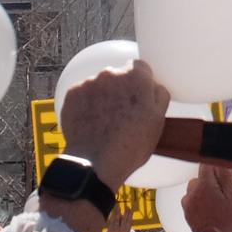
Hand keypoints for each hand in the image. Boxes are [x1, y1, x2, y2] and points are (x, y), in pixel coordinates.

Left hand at [60, 62, 167, 191]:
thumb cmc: (130, 145)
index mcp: (136, 77)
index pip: (141, 68)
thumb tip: (153, 85)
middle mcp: (111, 73)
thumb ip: (159, 95)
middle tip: (123, 113)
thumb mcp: (158, 121)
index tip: (139, 97)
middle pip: (119, 75)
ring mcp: (89, 83)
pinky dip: (86, 104)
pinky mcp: (72, 94)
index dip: (141, 83)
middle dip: (121, 90)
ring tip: (105, 121)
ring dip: (103, 96)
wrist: (95, 163)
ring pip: (100, 84)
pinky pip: (83, 94)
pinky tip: (91, 122)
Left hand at [180, 164, 231, 231]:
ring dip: (208, 192)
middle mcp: (192, 192)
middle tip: (227, 193)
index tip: (227, 175)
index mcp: (203, 185)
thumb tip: (222, 161)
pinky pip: (195, 199)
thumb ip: (226, 175)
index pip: (208, 164)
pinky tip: (213, 210)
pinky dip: (203, 202)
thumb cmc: (227, 223)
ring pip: (199, 188)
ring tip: (220, 204)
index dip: (220, 168)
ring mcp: (188, 203)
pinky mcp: (187, 212)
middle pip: (203, 177)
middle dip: (215, 182)